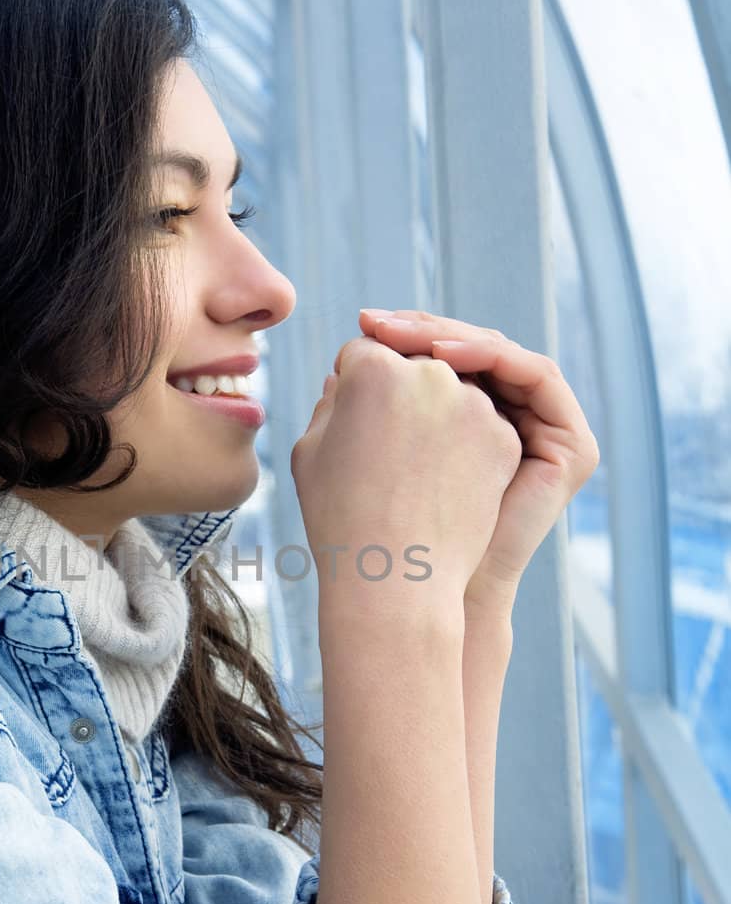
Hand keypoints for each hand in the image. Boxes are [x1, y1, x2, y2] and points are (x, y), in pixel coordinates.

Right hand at [293, 333, 522, 618]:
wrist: (395, 578)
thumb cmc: (338, 517)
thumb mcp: (310, 452)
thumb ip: (331, 402)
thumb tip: (347, 379)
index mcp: (372, 369)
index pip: (363, 352)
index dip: (353, 381)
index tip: (349, 417)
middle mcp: (428, 374)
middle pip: (410, 364)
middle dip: (397, 389)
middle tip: (383, 437)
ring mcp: (473, 405)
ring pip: (450, 391)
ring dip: (433, 413)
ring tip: (410, 467)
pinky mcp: (503, 437)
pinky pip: (479, 423)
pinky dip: (462, 442)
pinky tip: (440, 479)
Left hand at [357, 308, 600, 608]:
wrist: (420, 582)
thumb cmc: (379, 526)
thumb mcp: (363, 450)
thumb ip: (360, 409)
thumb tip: (334, 364)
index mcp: (468, 424)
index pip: (446, 358)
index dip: (407, 337)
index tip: (364, 325)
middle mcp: (512, 423)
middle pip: (474, 351)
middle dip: (425, 330)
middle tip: (378, 321)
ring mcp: (546, 431)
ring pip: (502, 356)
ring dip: (454, 337)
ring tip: (406, 334)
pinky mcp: (570, 443)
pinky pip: (535, 373)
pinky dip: (491, 356)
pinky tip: (445, 355)